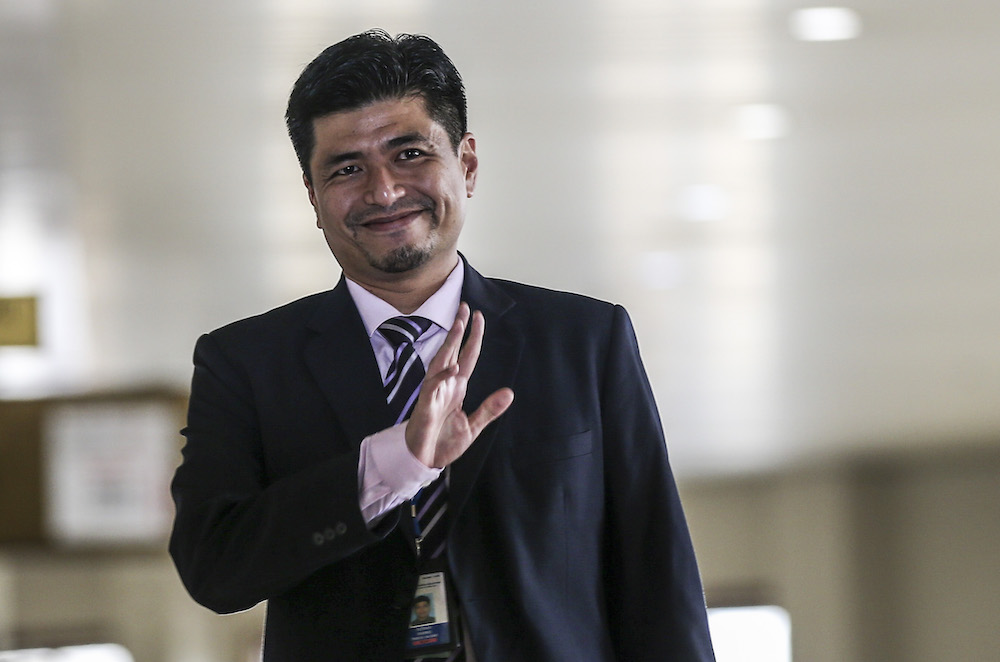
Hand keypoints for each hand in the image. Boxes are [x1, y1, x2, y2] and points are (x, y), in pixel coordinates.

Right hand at [405, 302, 514, 467]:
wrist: (423, 461)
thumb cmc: (443, 442)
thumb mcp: (473, 427)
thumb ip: (489, 410)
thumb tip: (510, 393)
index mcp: (457, 388)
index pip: (467, 356)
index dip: (473, 337)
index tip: (478, 316)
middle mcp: (445, 385)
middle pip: (452, 351)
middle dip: (458, 329)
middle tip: (464, 307)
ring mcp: (434, 393)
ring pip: (441, 363)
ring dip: (449, 344)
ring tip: (458, 326)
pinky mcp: (426, 406)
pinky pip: (433, 388)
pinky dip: (442, 377)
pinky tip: (453, 369)